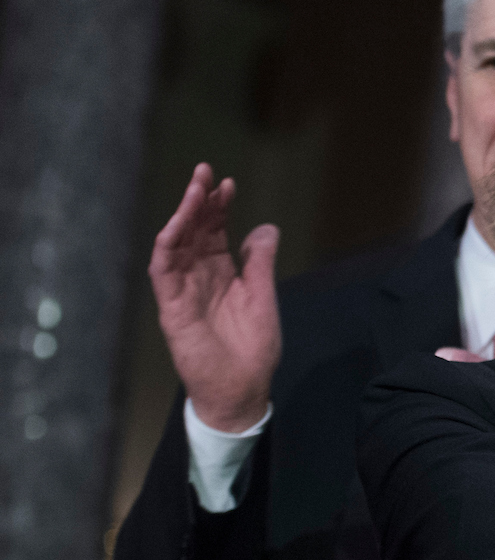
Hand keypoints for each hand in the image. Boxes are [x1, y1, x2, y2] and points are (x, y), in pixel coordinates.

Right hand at [150, 163, 278, 431]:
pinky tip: (174, 227)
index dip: (219, 207)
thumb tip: (266, 227)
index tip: (228, 183)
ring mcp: (184, 290)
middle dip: (198, 200)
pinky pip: (163, 272)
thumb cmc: (253, 349)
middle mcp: (200, 276)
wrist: (242, 388)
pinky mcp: (172, 307)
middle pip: (195, 230)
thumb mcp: (263, 297)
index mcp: (223, 273)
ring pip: (176, 244)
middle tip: (205, 171)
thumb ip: (261, 263)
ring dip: (182, 216)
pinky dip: (167, 248)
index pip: (216, 231)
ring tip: (194, 190)